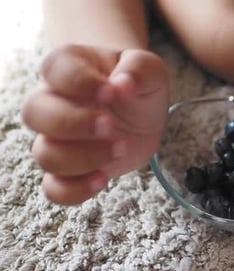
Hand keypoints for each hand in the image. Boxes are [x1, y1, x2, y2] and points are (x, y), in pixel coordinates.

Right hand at [22, 44, 168, 204]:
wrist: (142, 112)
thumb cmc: (137, 85)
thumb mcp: (148, 69)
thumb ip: (138, 69)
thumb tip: (123, 84)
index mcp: (68, 68)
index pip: (54, 70)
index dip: (80, 82)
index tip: (113, 91)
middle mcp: (53, 102)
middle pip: (34, 113)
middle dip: (74, 123)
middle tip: (111, 125)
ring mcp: (57, 139)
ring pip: (44, 154)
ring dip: (82, 157)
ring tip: (120, 149)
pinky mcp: (70, 169)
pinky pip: (54, 188)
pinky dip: (75, 190)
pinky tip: (103, 179)